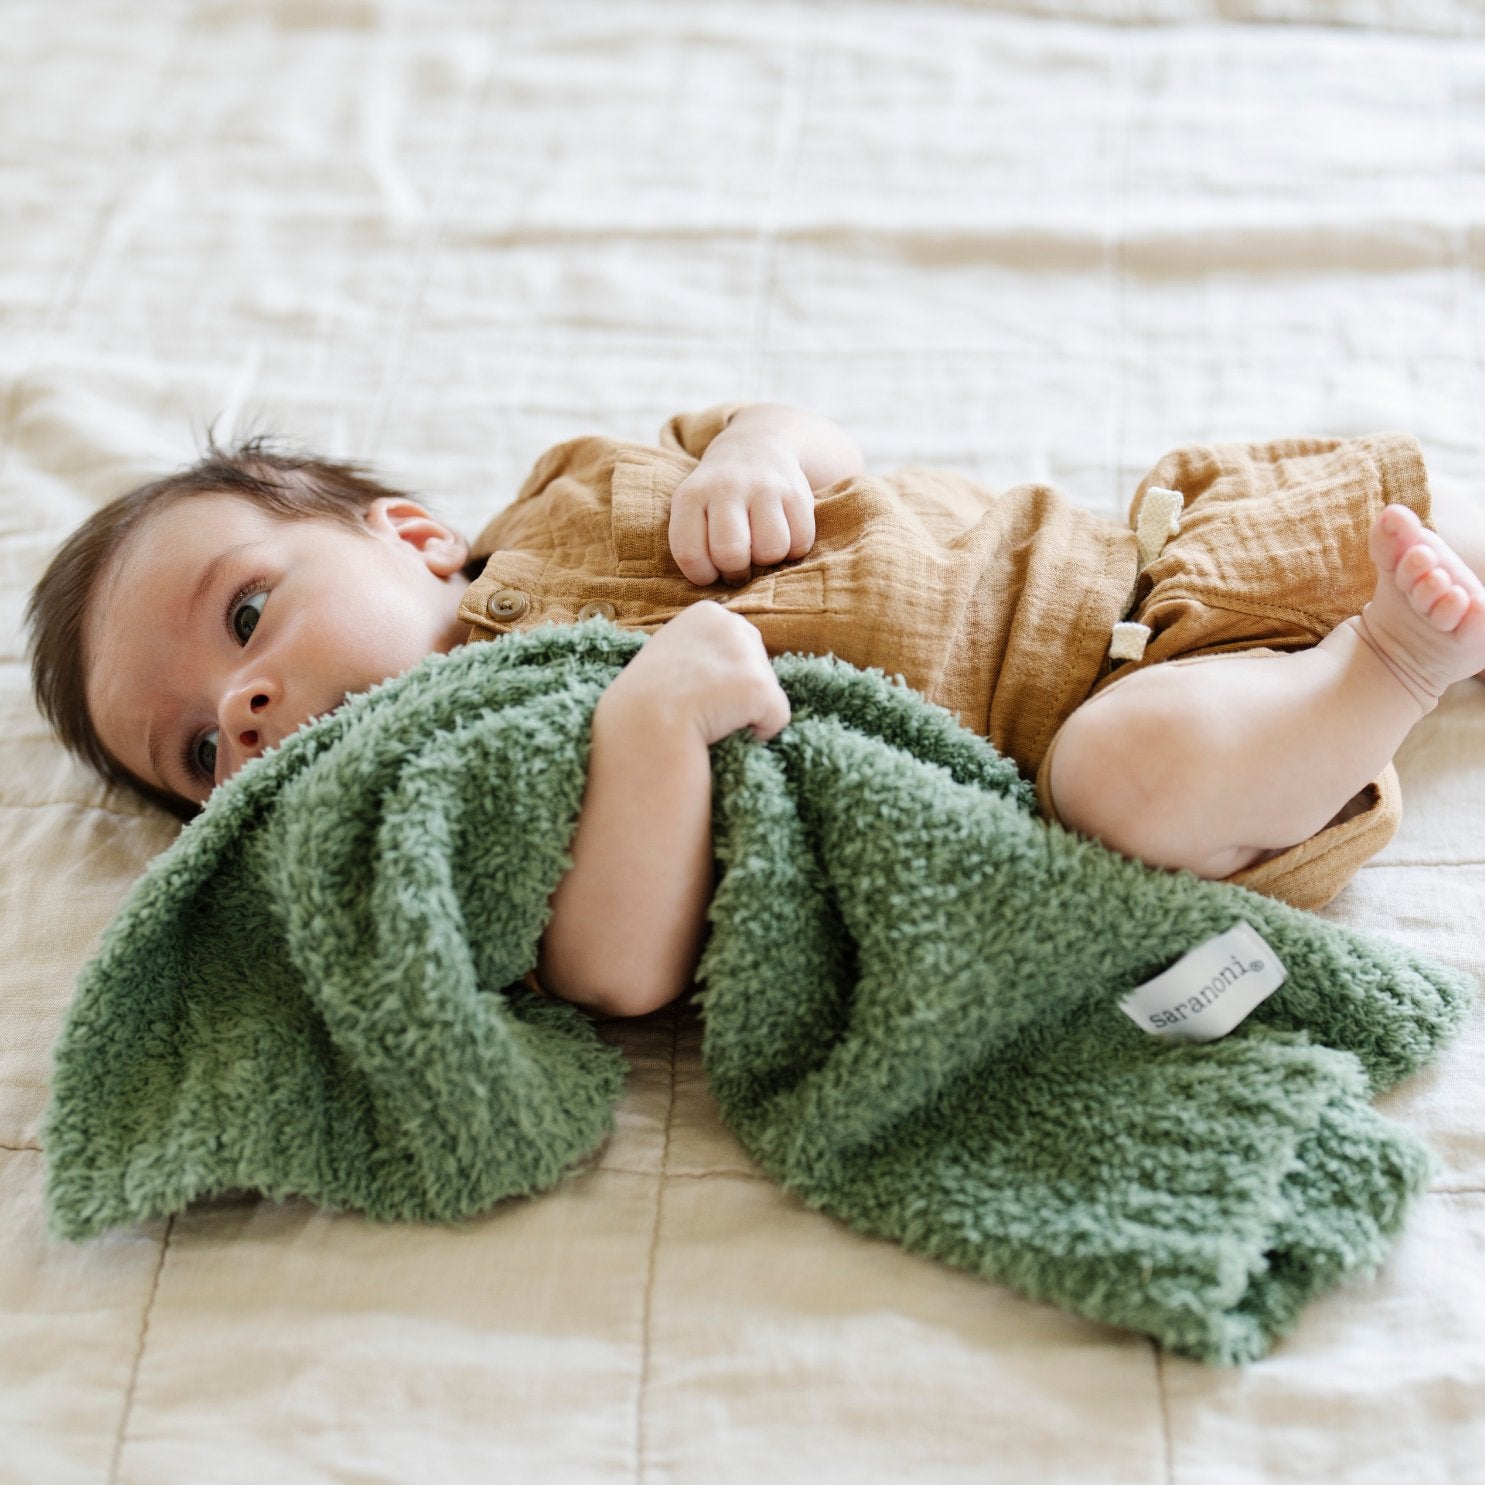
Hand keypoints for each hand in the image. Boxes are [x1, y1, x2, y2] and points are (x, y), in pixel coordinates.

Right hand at [597, 601, 790, 746]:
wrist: (642, 726)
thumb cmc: (647, 699)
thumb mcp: (670, 652)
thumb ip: (702, 647)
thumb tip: (727, 667)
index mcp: (708, 613)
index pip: (740, 644)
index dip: (722, 674)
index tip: (694, 687)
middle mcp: (732, 624)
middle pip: (760, 664)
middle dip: (739, 689)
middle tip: (703, 704)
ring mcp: (747, 655)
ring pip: (769, 693)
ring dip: (745, 712)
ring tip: (708, 716)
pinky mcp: (760, 687)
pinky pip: (777, 719)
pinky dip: (758, 733)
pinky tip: (724, 730)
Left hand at [668, 436, 815, 585]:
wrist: (756, 448)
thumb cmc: (718, 500)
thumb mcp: (693, 513)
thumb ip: (696, 548)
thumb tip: (723, 590)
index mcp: (691, 497)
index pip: (690, 554)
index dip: (703, 575)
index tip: (711, 568)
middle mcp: (726, 487)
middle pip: (731, 553)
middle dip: (736, 571)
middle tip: (740, 563)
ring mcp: (764, 487)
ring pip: (771, 550)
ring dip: (768, 560)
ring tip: (761, 546)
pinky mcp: (797, 492)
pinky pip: (801, 542)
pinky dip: (794, 549)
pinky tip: (783, 534)